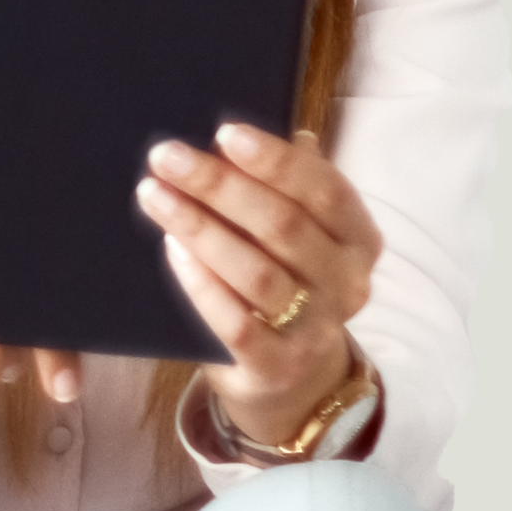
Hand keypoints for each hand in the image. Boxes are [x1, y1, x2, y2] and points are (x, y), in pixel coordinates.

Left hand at [142, 125, 380, 448]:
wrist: (290, 379)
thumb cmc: (285, 282)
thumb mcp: (298, 235)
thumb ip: (285, 188)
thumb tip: (252, 135)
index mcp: (358, 240)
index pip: (325, 190)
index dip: (276, 161)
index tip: (224, 132)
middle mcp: (347, 284)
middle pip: (284, 226)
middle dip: (220, 186)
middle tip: (165, 155)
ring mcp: (317, 329)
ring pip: (258, 272)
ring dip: (200, 229)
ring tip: (153, 194)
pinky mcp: (277, 365)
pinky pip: (236, 323)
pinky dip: (201, 285)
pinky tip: (171, 251)